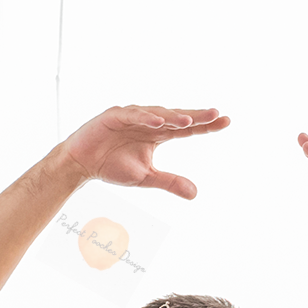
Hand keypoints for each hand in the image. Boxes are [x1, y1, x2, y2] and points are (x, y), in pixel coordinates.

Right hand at [59, 104, 229, 194]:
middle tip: (216, 114)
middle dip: (195, 115)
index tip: (226, 121)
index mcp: (158, 133)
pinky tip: (159, 122)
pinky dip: (145, 118)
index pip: (186, 128)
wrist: (81, 164)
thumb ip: (170, 182)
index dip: (205, 124)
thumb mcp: (146, 178)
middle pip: (177, 117)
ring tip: (188, 121)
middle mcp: (149, 120)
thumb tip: (195, 193)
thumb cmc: (112, 167)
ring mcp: (132, 116)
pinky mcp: (114, 115)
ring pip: (157, 114)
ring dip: (172, 117)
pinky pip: (133, 115)